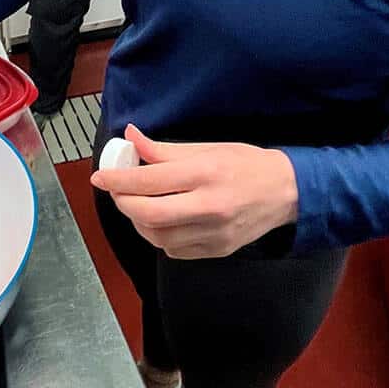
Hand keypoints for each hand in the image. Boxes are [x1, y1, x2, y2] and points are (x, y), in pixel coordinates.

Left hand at [91, 125, 298, 258]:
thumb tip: (131, 137)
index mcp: (204, 174)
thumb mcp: (207, 148)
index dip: (117, 179)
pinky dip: (159, 236)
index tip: (100, 176)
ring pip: (157, 236)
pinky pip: (174, 249)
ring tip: (138, 204)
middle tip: (116, 191)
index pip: (149, 180)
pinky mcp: (217, 250)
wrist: (288, 192)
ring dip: (138, 221)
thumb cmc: (246, 164)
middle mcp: (208, 206)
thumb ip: (165, 149)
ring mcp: (213, 233)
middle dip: (123, 203)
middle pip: (148, 214)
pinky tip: (162, 220)